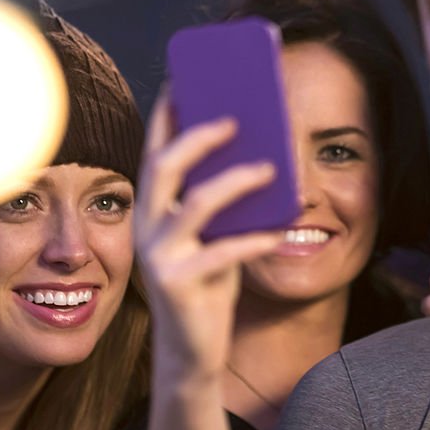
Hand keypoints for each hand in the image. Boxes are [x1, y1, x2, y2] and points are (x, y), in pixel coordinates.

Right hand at [135, 91, 280, 382]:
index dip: (165, 116)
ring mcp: (159, 256)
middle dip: (198, 137)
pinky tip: (281, 234)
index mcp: (154, 209)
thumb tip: (261, 156)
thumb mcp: (216, 234)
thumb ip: (224, 202)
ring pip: (195, 204)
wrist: (192, 350)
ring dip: (236, 182)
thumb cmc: (208, 283)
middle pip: (164, 167)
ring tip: (270, 170)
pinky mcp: (177, 284)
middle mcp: (148, 226)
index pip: (155, 151)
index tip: (183, 80)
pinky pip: (222, 253)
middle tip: (235, 120)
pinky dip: (255, 240)